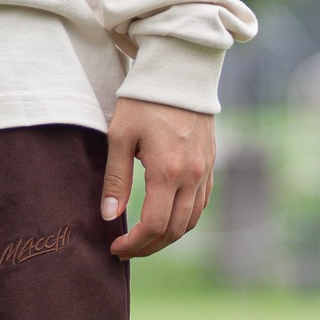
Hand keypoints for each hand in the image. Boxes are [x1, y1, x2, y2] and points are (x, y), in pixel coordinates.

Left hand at [100, 96, 214, 259]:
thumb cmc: (143, 100)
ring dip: (169, 236)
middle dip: (150, 246)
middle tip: (126, 249)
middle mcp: (192, 176)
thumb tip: (109, 217)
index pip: (154, 226)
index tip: (115, 247)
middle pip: (175, 230)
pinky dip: (186, 219)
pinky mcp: (210, 164)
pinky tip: (168, 218)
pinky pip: (202, 204)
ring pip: (192, 221)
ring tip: (144, 238)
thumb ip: (116, 178)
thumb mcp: (120, 135)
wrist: (178, 71)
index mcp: (168, 171)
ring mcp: (205, 171)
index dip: (134, 244)